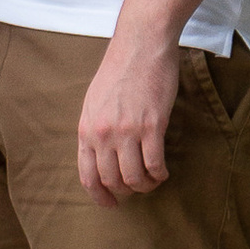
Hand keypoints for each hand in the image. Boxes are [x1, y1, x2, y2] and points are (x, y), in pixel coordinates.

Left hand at [76, 24, 180, 201]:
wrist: (141, 45)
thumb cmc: (119, 69)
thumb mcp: (94, 101)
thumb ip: (94, 129)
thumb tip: (98, 156)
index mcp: (86, 129)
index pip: (87, 176)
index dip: (100, 196)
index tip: (111, 204)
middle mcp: (103, 134)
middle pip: (112, 181)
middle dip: (126, 192)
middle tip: (138, 188)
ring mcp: (127, 131)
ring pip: (135, 178)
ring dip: (146, 186)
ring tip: (153, 180)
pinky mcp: (152, 126)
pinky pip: (154, 165)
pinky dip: (160, 174)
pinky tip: (163, 171)